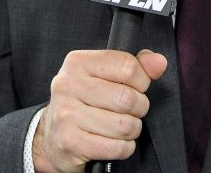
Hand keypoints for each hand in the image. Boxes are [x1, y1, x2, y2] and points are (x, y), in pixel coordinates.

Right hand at [32, 48, 167, 172]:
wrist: (52, 136)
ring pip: (124, 125)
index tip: (136, 87)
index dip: (142, 80)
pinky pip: (116, 147)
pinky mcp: (70, 143)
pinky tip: (114, 141)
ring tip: (121, 126)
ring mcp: (66, 115)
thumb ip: (136, 65)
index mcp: (78, 62)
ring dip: (132, 130)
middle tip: (131, 110)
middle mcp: (68, 86)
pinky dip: (124, 147)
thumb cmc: (84, 101)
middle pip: (128, 98)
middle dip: (139, 108)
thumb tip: (158, 62)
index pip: (128, 67)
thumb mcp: (105, 75)